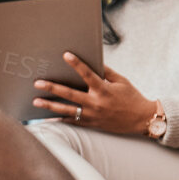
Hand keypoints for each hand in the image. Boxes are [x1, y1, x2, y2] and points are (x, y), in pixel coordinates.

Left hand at [31, 52, 159, 135]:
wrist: (142, 120)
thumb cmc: (132, 97)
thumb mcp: (121, 81)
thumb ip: (106, 72)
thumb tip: (93, 62)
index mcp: (104, 90)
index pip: (87, 74)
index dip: (76, 64)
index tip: (65, 55)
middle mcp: (96, 103)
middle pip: (70, 95)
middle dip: (53, 88)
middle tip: (38, 83)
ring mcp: (93, 116)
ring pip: (67, 111)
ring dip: (50, 106)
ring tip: (36, 101)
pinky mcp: (92, 125)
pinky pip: (73, 122)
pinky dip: (60, 119)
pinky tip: (48, 116)